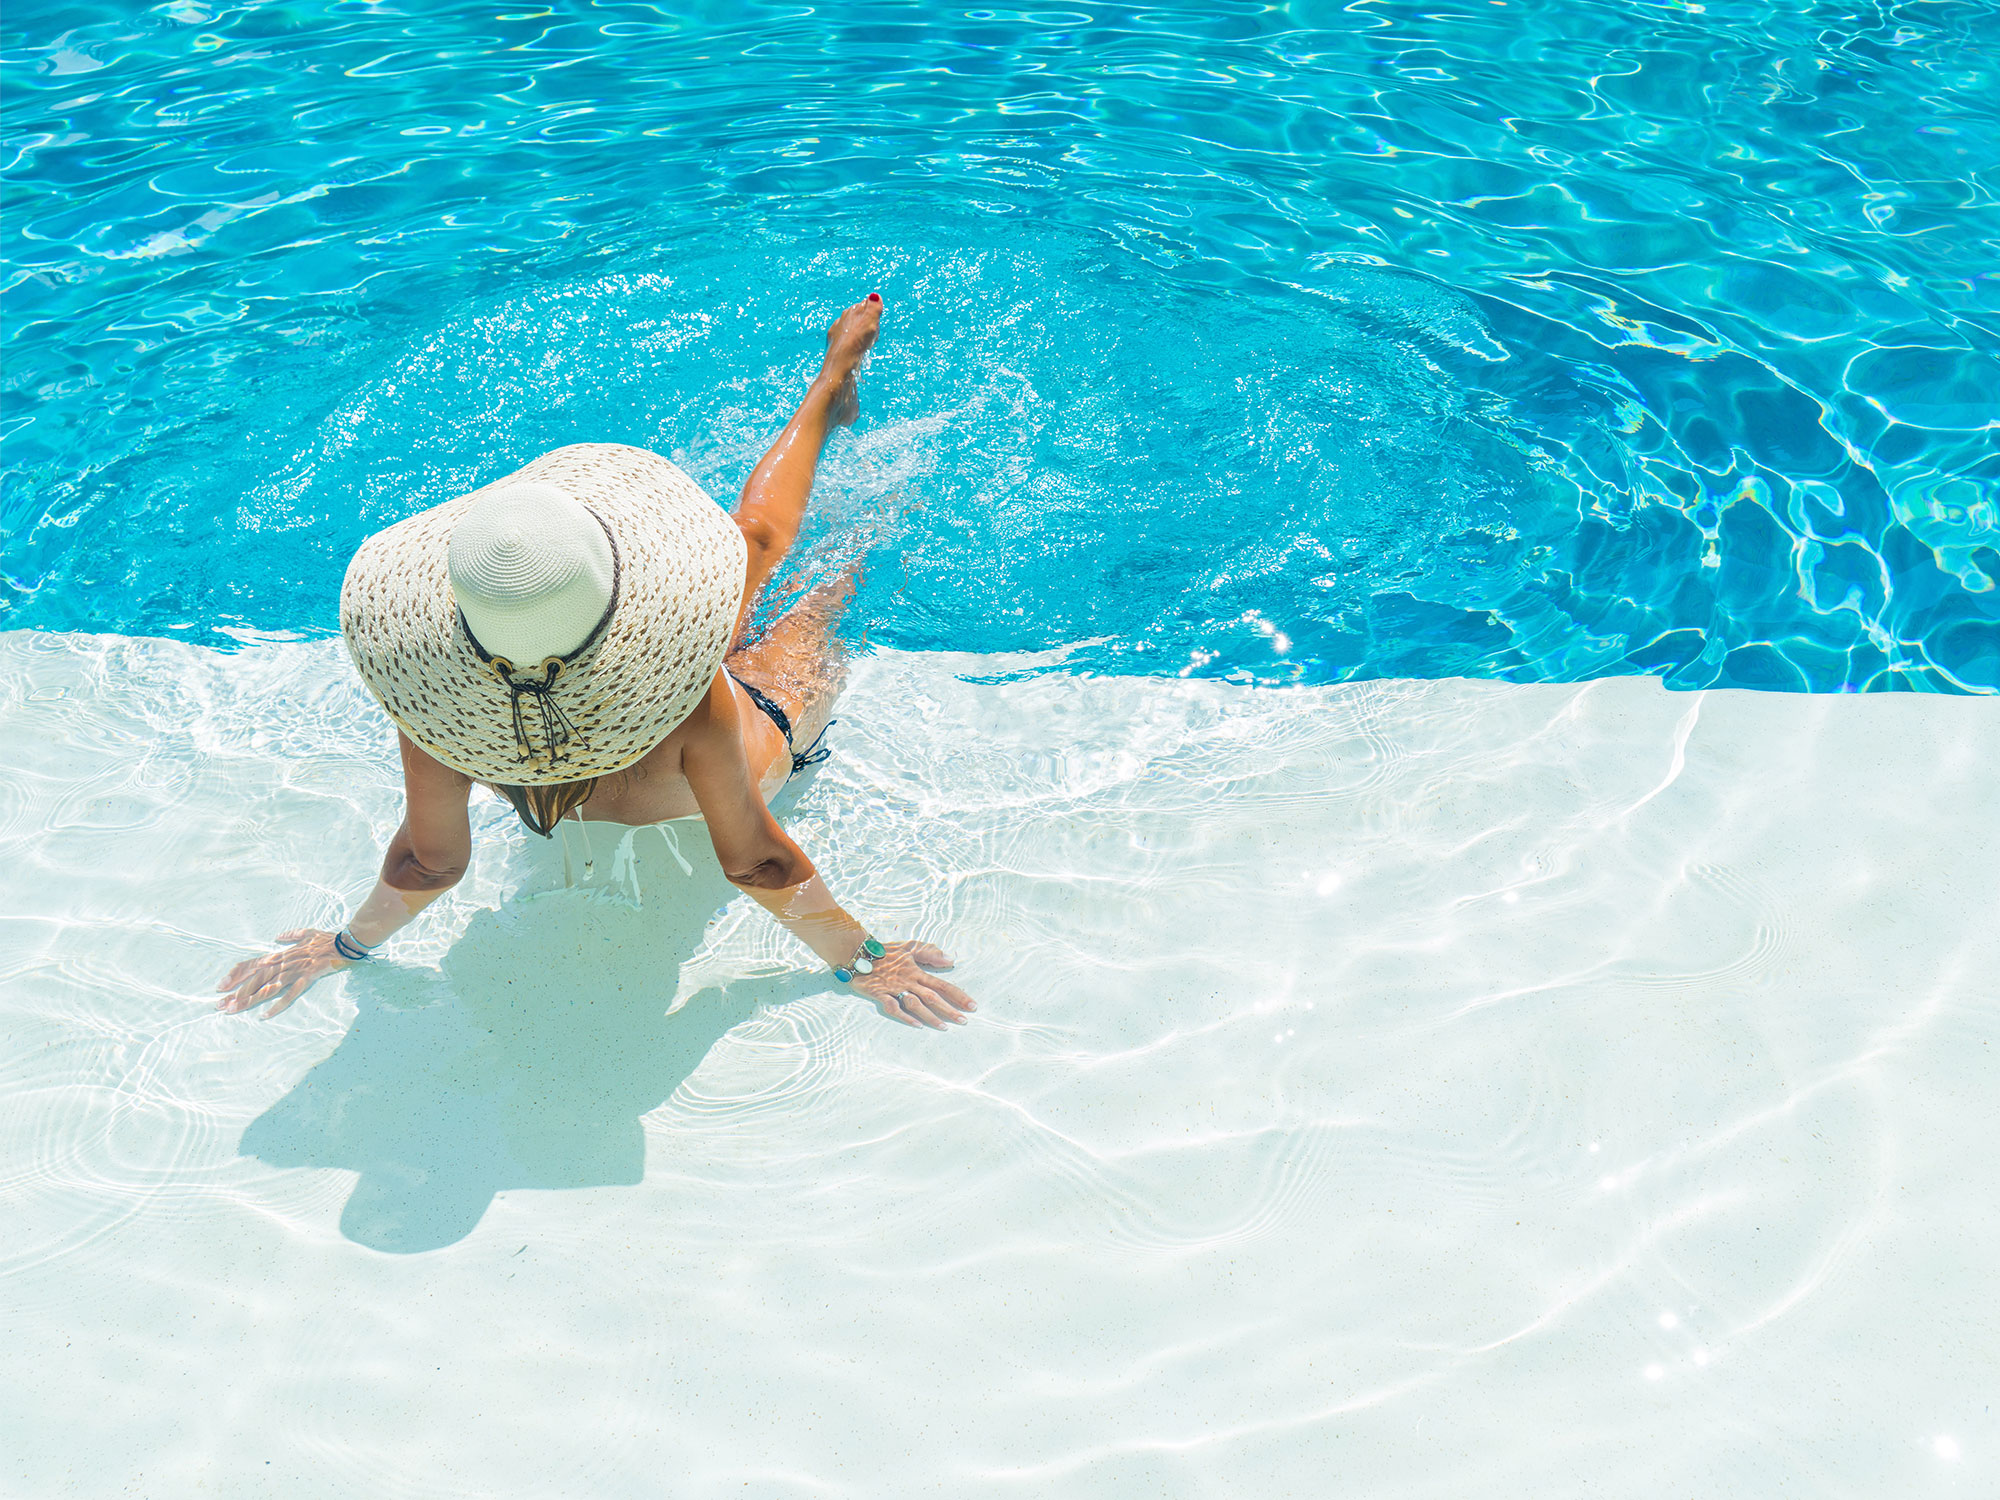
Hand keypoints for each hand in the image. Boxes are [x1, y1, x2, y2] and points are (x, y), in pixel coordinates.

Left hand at [216, 929, 348, 1017]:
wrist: (345, 942)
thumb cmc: (325, 938)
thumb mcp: (306, 933)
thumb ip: (290, 936)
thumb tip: (278, 937)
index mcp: (280, 955)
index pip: (252, 965)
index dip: (236, 975)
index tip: (221, 986)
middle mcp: (283, 963)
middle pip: (254, 979)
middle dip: (236, 992)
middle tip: (220, 1005)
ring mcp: (294, 971)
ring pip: (267, 987)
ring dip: (249, 999)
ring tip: (234, 1010)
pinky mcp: (306, 978)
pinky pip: (290, 994)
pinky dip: (277, 1005)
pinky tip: (265, 1015)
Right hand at [849, 941, 973, 1029]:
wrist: (857, 951)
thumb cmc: (884, 951)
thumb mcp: (909, 946)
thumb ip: (930, 953)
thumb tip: (951, 959)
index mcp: (916, 971)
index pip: (941, 984)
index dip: (958, 995)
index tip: (972, 1005)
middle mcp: (908, 981)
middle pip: (932, 997)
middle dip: (949, 1009)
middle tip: (964, 1021)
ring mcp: (894, 988)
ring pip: (915, 1004)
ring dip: (930, 1016)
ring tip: (944, 1027)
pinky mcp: (880, 994)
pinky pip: (893, 1007)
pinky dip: (905, 1016)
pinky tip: (916, 1025)